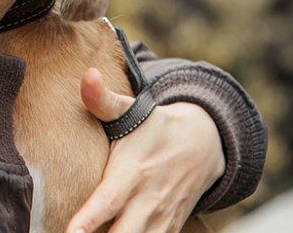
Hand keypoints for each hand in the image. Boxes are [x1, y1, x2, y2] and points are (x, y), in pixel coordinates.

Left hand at [66, 69, 225, 232]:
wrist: (204, 144)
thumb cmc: (154, 128)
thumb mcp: (132, 111)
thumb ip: (104, 100)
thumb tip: (88, 76)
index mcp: (132, 173)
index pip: (108, 201)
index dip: (88, 220)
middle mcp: (147, 201)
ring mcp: (160, 219)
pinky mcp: (169, 229)